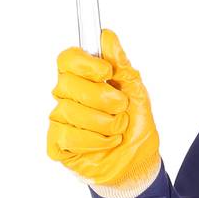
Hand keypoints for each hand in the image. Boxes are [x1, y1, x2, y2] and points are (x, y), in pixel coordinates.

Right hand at [47, 28, 160, 194]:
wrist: (140, 161)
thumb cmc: (135, 125)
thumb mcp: (135, 90)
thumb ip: (120, 64)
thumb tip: (107, 36)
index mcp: (83, 80)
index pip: (67, 59)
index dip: (84, 63)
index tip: (105, 71)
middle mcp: (67, 98)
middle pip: (68, 84)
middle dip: (103, 97)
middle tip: (120, 106)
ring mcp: (61, 121)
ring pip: (69, 110)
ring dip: (104, 121)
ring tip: (118, 128)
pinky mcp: (58, 145)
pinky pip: (67, 136)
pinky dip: (95, 140)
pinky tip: (107, 142)